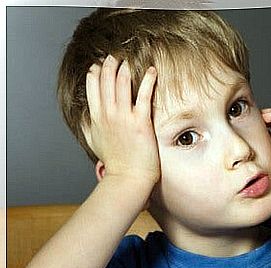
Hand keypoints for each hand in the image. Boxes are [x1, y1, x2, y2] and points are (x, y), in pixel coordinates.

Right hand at [84, 55, 158, 184]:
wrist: (127, 178)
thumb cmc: (116, 164)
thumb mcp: (95, 142)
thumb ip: (90, 127)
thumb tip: (88, 119)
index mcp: (96, 118)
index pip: (92, 89)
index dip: (94, 74)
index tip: (97, 65)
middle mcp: (108, 114)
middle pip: (105, 81)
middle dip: (108, 65)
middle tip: (114, 56)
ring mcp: (123, 117)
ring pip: (121, 84)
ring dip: (124, 68)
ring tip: (127, 59)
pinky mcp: (140, 121)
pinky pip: (144, 95)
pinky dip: (147, 80)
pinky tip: (151, 70)